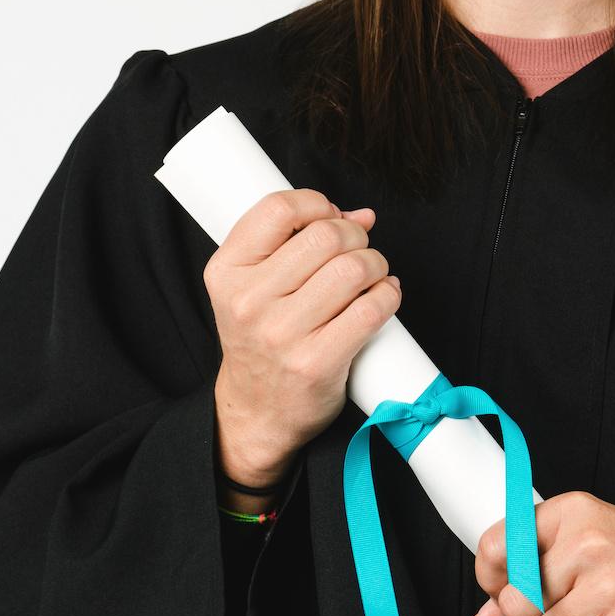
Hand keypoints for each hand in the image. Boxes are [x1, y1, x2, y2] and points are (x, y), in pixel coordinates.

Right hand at [206, 188, 400, 492]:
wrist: (257, 411)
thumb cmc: (261, 340)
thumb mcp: (249, 287)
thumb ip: (292, 243)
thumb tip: (361, 215)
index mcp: (226, 273)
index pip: (278, 209)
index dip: (317, 204)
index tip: (331, 217)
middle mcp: (249, 302)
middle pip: (325, 235)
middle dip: (355, 236)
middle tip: (358, 251)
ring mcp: (282, 334)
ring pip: (353, 268)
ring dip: (376, 264)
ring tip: (372, 275)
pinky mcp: (317, 362)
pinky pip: (371, 309)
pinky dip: (388, 295)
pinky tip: (383, 296)